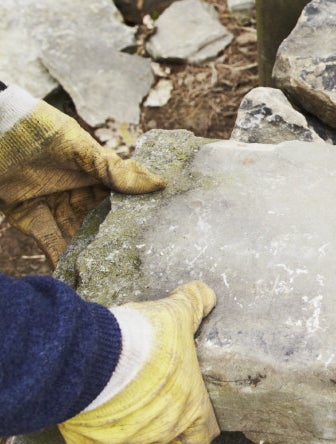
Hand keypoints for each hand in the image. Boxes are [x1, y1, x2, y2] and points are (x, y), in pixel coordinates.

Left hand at [0, 85, 163, 263]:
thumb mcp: (80, 147)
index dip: (135, 215)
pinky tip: (75, 275)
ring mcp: (52, 204)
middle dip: (113, 241)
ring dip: (88, 254)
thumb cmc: (36, 129)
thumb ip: (116, 170)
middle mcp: (75, 190)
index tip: (156, 235)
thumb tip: (160, 184)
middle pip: (98, 221)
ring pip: (75, 234)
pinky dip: (59, 258)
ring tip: (108, 276)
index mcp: (93, 172)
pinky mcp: (28, 217)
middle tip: (135, 264)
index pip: (120, 198)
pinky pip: (47, 241)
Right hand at [58, 281, 219, 443]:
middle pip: (165, 438)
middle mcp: (158, 433)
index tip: (192, 414)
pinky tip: (94, 402)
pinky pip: (93, 437)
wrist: (91, 356)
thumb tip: (207, 293)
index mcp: (188, 411)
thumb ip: (196, 304)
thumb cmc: (145, 343)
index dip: (199, 426)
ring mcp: (122, 440)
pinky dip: (93, 424)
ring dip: (128, 423)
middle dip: (160, 419)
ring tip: (122, 397)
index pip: (202, 436)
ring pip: (129, 441)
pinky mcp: (88, 438)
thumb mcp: (177, 315)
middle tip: (152, 396)